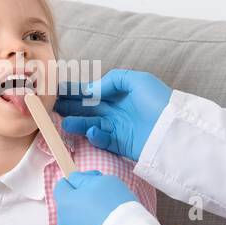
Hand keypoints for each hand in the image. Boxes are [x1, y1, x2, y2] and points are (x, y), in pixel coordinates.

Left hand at [52, 170, 137, 224]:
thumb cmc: (116, 207)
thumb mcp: (104, 181)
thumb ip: (85, 179)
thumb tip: (77, 180)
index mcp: (65, 202)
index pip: (62, 186)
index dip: (76, 184)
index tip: (90, 186)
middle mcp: (62, 222)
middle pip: (68, 209)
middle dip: (80, 205)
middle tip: (102, 206)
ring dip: (84, 224)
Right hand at [53, 68, 172, 161]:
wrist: (175, 129)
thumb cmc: (159, 100)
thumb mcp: (138, 80)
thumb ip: (112, 80)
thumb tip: (91, 89)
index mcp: (119, 93)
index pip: (92, 91)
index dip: (74, 91)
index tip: (56, 90)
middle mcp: (116, 110)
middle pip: (87, 108)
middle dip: (69, 107)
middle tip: (50, 108)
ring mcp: (118, 128)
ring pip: (91, 124)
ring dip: (77, 123)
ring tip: (65, 123)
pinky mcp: (122, 144)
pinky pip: (103, 140)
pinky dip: (95, 136)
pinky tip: (92, 132)